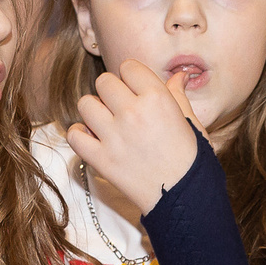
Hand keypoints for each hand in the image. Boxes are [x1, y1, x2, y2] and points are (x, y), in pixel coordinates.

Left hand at [63, 59, 203, 212]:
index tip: (136, 91)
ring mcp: (114, 136)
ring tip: (106, 123)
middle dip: (111, 92)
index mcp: (157, 98)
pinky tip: (93, 139)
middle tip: (121, 108)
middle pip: (104, 81)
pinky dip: (80, 135)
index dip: (131, 77)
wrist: (183, 198)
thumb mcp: (191, 121)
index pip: (128, 66)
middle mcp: (133, 112)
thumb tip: (179, 75)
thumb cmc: (191, 159)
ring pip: (85, 103)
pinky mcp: (100, 159)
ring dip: (94, 111)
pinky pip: (74, 135)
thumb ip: (178, 95)